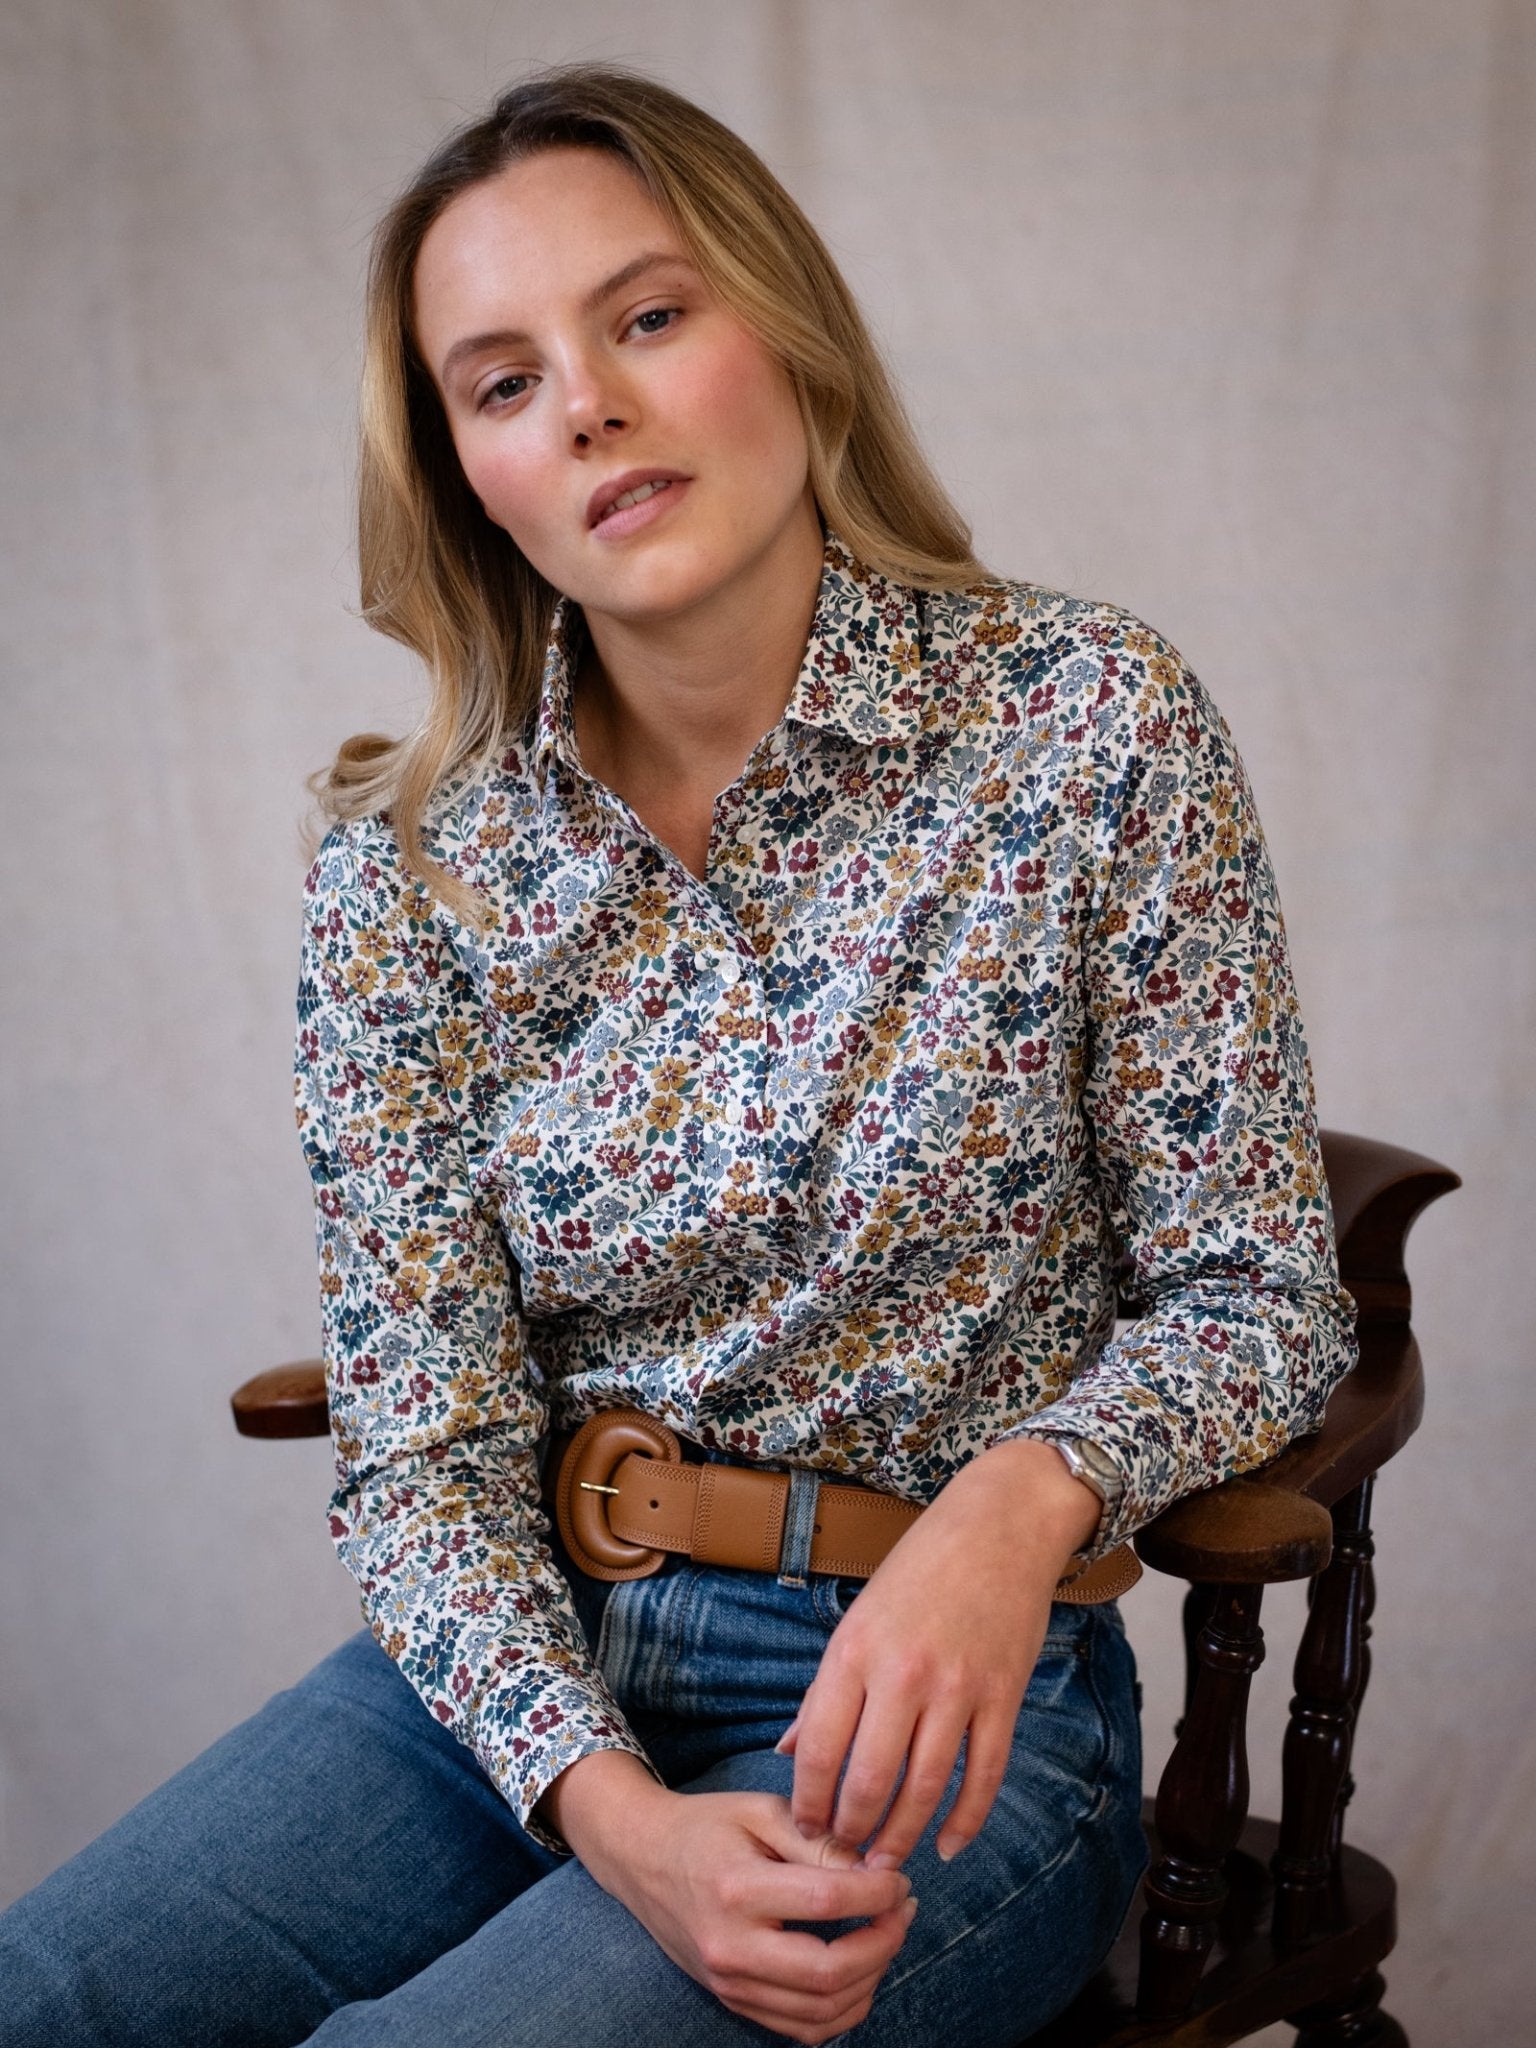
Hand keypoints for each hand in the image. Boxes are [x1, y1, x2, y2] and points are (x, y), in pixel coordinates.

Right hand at [542, 1752, 915, 2043]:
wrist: (643, 1860)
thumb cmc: (707, 1827)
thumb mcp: (760, 1811)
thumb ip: (818, 1837)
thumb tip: (876, 1869)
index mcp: (735, 1889)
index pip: (825, 1900)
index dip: (877, 1891)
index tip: (898, 1876)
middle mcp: (730, 1947)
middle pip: (828, 1972)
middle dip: (884, 1943)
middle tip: (903, 1909)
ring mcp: (730, 1984)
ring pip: (822, 2011)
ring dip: (872, 1978)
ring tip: (887, 1934)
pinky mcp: (734, 2002)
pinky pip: (803, 2030)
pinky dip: (844, 2008)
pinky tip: (860, 1969)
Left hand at [780, 1437, 1101, 1866]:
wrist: (998, 1526)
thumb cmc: (918, 1571)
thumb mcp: (857, 1620)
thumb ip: (824, 1691)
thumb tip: (786, 1751)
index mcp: (855, 1651)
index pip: (818, 1747)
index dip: (808, 1801)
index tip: (805, 1830)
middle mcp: (902, 1672)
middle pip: (870, 1780)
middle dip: (852, 1830)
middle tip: (843, 1858)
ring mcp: (957, 1686)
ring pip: (925, 1786)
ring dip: (902, 1835)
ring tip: (885, 1862)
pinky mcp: (1003, 1695)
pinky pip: (984, 1774)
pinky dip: (966, 1820)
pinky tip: (948, 1845)